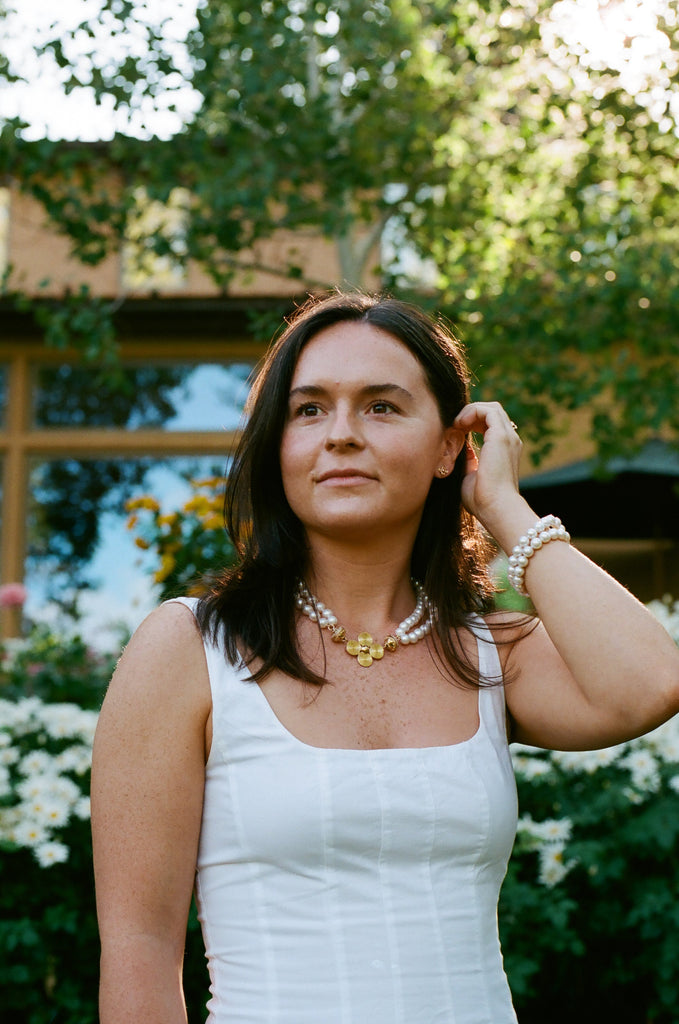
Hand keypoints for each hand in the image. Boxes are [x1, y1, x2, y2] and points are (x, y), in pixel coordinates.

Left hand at [453, 401, 522, 529]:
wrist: (496, 508)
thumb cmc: (482, 500)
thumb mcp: (471, 476)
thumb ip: (469, 462)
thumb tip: (463, 452)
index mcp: (505, 450)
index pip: (492, 424)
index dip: (473, 421)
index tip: (456, 430)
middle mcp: (510, 441)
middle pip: (492, 412)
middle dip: (471, 413)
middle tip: (455, 425)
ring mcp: (508, 437)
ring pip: (491, 408)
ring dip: (470, 411)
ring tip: (457, 424)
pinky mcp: (501, 436)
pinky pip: (487, 411)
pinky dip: (472, 412)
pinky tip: (460, 424)